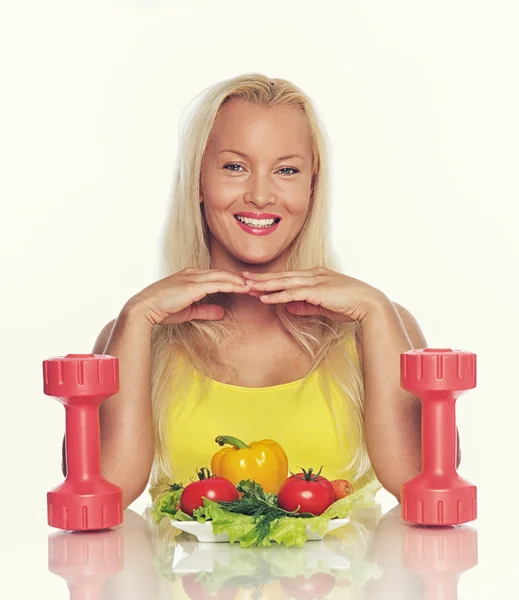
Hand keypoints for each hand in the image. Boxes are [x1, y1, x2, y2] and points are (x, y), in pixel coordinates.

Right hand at [130, 268, 250, 325]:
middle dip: (239, 279)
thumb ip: (205, 310)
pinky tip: (242, 289)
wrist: (145, 308)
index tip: (245, 286)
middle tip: (255, 284)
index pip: (216, 276)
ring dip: (239, 281)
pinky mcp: (193, 285)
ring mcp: (193, 277)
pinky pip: (217, 283)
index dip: (231, 280)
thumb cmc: (162, 309)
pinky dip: (231, 285)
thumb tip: (222, 312)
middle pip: (222, 273)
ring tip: (253, 286)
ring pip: (222, 276)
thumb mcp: (189, 311)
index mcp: (190, 276)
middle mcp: (193, 273)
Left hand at [242, 267, 384, 322]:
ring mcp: (315, 281)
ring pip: (283, 282)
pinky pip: (292, 293)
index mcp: (316, 276)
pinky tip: (264, 298)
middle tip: (242, 278)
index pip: (288, 277)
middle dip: (261, 278)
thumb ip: (305, 305)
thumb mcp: (323, 305)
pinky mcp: (316, 291)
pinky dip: (276, 295)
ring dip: (264, 285)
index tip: (255, 282)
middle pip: (282, 276)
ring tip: (247, 287)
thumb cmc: (350, 305)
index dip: (271, 280)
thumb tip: (287, 306)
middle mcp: (313, 275)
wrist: (369, 304)